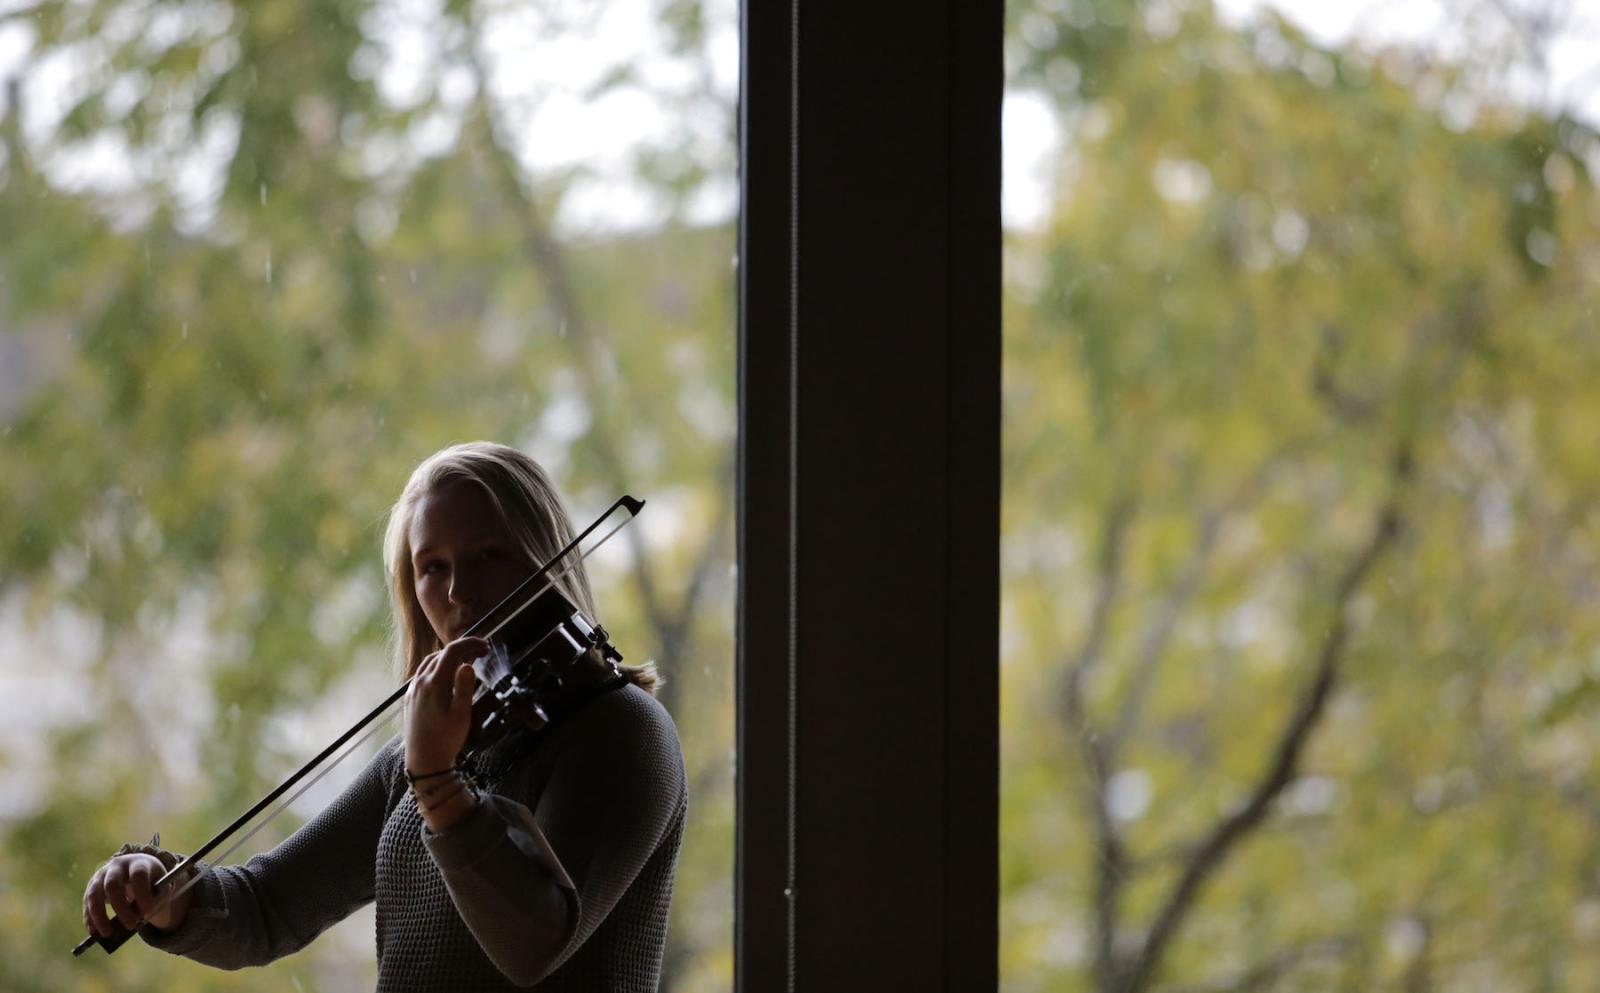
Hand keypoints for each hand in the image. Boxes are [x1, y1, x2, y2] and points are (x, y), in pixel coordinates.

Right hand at [83, 853, 191, 936]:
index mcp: (138, 863)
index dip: (142, 893)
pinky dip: (90, 918)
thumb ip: (156, 900)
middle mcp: (117, 866)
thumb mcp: (161, 887)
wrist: (137, 870)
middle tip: (132, 925)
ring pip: (94, 894)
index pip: (138, 875)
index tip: (148, 911)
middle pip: (112, 885)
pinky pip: (87, 903)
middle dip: (121, 907)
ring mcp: (101, 875)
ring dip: (99, 916)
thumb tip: (141, 917)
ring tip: (107, 933)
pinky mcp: (91, 886)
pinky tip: (94, 932)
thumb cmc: (152, 882)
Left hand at [405, 636, 486, 774]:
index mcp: (435, 683)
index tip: (486, 646)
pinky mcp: (410, 698)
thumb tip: (468, 664)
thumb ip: (465, 687)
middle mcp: (420, 682)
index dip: (469, 643)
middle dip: (462, 649)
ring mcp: (413, 690)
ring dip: (449, 657)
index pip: (452, 651)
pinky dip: (437, 667)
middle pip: (441, 654)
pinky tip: (447, 676)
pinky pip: (423, 674)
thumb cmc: (446, 739)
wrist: (424, 761)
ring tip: (466, 660)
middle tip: (482, 653)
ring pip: (430, 662)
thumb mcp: (462, 714)